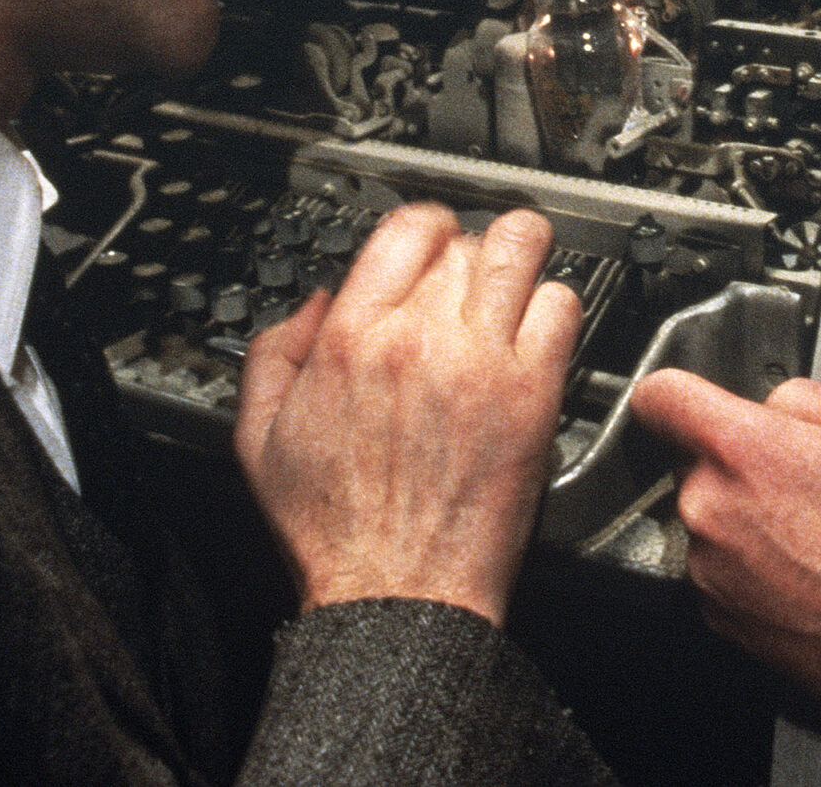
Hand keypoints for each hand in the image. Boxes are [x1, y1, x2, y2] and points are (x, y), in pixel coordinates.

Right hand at [235, 203, 578, 625]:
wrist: (394, 593)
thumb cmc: (333, 530)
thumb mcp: (258, 435)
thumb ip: (275, 352)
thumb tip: (317, 304)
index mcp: (351, 336)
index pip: (407, 226)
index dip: (427, 226)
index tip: (434, 243)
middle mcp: (418, 336)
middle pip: (466, 237)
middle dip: (469, 251)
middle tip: (473, 279)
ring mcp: (480, 360)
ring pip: (521, 251)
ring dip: (519, 260)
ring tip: (515, 284)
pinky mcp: (531, 394)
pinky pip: (561, 308)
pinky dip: (553, 308)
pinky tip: (538, 333)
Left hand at [627, 369, 820, 774]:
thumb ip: (798, 398)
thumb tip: (770, 406)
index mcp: (741, 451)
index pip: (659, 397)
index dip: (674, 391)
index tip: (683, 400)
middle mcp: (709, 509)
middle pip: (694, 463)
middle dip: (738, 464)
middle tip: (801, 483)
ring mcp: (708, 570)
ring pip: (711, 519)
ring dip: (746, 519)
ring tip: (816, 536)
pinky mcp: (718, 617)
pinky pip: (722, 571)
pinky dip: (753, 568)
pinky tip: (807, 572)